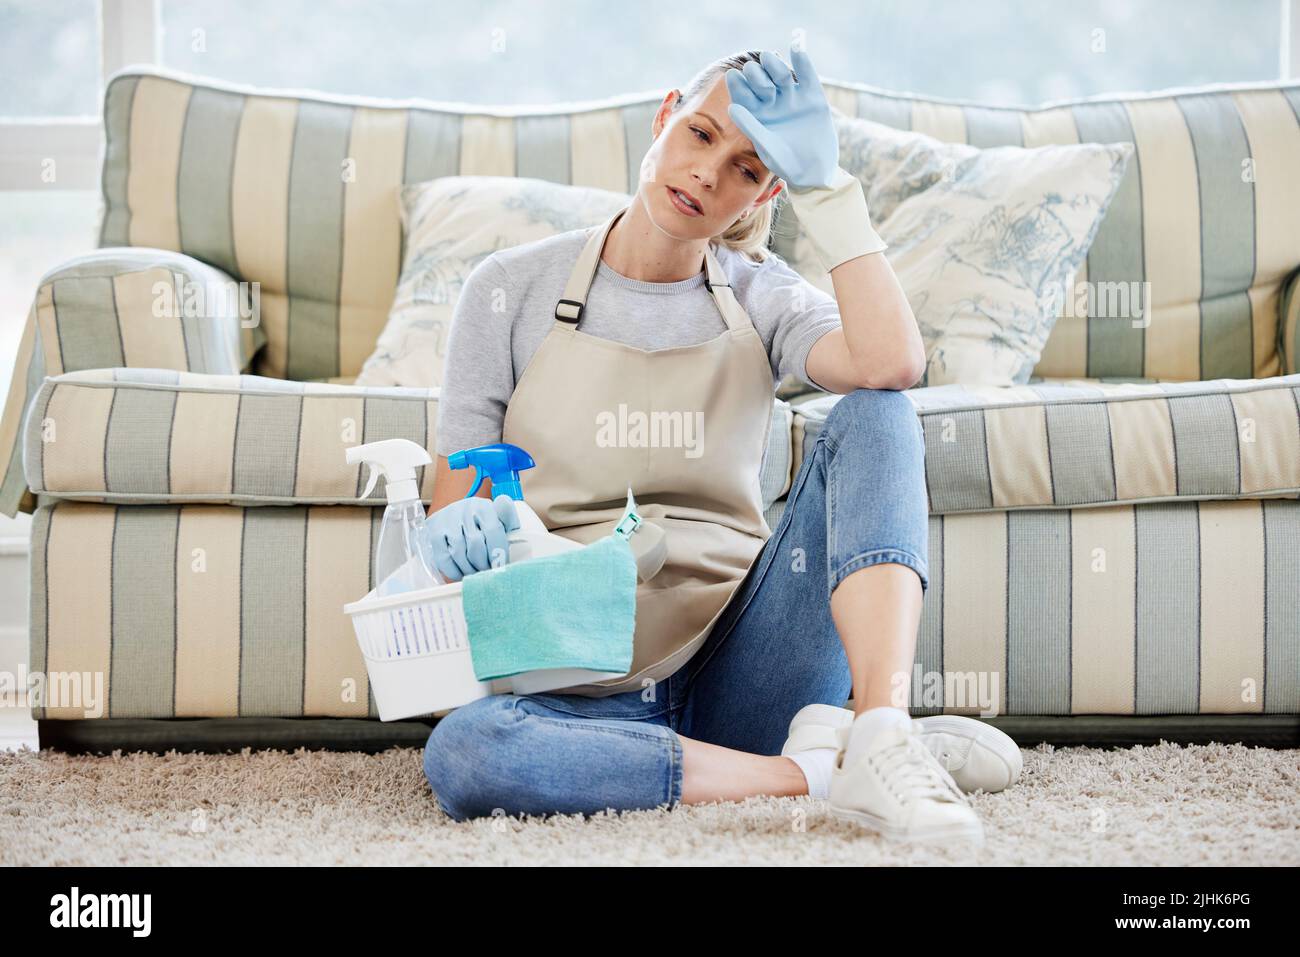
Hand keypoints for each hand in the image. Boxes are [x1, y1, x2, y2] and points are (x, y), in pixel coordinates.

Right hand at [423, 494, 519, 581]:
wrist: (454, 512)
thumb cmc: (481, 520)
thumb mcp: (498, 518)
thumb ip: (509, 523)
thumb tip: (520, 534)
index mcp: (484, 507)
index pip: (494, 531)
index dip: (498, 553)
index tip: (501, 567)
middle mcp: (464, 511)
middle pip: (476, 545)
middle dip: (484, 564)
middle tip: (488, 572)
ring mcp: (447, 522)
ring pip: (459, 554)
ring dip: (470, 569)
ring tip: (476, 573)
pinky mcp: (434, 533)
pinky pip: (444, 559)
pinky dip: (454, 571)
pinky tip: (462, 573)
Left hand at [725, 47, 838, 189]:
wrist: (815, 170)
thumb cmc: (785, 163)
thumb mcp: (766, 147)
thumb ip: (751, 126)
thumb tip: (732, 107)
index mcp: (756, 114)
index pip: (743, 93)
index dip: (738, 84)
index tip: (732, 76)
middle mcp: (772, 102)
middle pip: (760, 79)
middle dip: (757, 75)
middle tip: (755, 76)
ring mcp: (792, 97)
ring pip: (780, 73)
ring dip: (774, 65)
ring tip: (770, 61)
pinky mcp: (812, 96)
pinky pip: (806, 74)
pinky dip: (802, 60)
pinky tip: (797, 47)